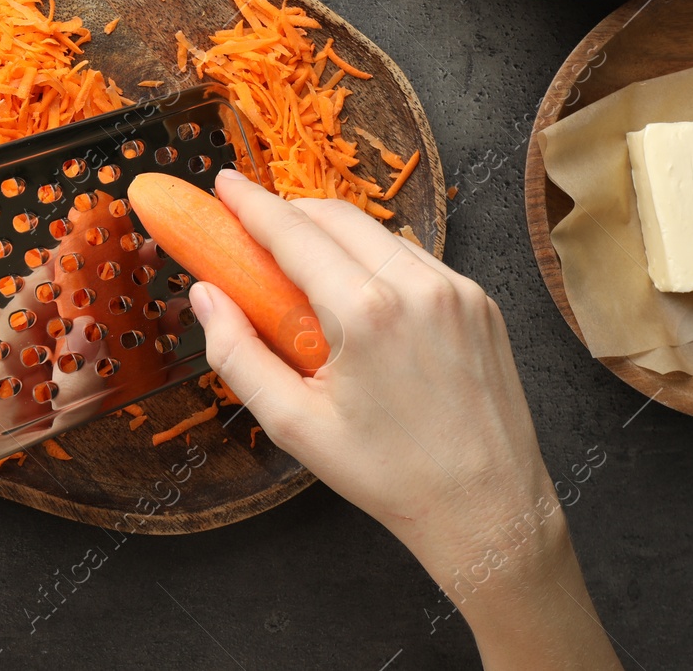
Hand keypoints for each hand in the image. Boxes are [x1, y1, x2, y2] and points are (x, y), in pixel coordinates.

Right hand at [189, 170, 618, 670]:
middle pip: (336, 217)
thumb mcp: (294, 425)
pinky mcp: (481, 301)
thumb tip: (204, 296)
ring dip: (334, 233)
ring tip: (301, 260)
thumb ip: (237, 353)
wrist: (487, 508)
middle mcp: (417, 286)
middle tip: (251, 222)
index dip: (252, 204)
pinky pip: (416, 258)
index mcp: (366, 313)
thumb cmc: (387, 475)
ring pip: (379, 233)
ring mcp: (457, 289)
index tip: (223, 183)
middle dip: (289, 211)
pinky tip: (357, 288)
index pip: (294, 233)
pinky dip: (377, 258)